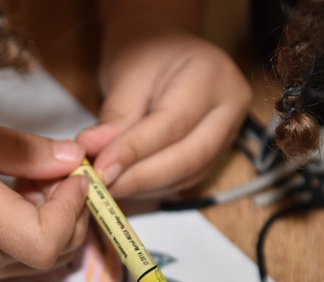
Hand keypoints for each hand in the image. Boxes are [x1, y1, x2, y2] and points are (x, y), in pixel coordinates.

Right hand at [0, 113, 89, 281]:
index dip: (74, 209)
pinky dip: (27, 237)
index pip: (50, 240)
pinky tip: (9, 203)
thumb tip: (72, 159)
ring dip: (51, 226)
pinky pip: (13, 264)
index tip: (73, 173)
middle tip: (58, 173)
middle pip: (54, 254)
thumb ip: (20, 150)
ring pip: (37, 262)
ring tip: (30, 184)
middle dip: (72, 215)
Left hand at [76, 2, 250, 198]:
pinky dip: (152, 188)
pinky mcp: (215, 155)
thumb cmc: (145, 56)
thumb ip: (113, 120)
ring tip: (108, 187)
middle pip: (190, 156)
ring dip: (144, 187)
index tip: (100, 169)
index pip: (173, 124)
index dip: (134, 151)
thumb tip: (93, 155)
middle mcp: (230, 106)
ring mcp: (228, 133)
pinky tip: (126, 185)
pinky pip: (184, 180)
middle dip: (141, 178)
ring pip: (188, 174)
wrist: (163, 50)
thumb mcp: (125, 78)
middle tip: (103, 186)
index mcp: (211, 74)